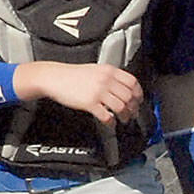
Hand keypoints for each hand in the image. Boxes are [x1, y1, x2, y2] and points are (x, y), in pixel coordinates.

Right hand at [13, 61, 141, 125]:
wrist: (54, 77)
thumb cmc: (72, 75)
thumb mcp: (95, 70)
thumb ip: (110, 76)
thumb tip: (124, 88)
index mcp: (109, 71)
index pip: (132, 82)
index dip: (139, 93)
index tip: (139, 100)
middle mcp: (105, 80)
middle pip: (129, 96)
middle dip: (133, 108)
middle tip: (132, 114)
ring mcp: (98, 91)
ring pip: (121, 107)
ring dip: (125, 116)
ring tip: (123, 120)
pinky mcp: (89, 102)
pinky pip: (107, 116)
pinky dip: (111, 122)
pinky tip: (110, 123)